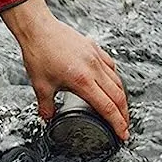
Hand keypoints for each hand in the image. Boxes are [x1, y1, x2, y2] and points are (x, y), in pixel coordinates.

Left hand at [0, 0, 128, 141]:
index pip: (107, 107)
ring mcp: (95, 56)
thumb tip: (47, 118)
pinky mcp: (93, 47)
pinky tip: (111, 82)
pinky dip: (114, 77)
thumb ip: (46, 106)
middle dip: (124, 114)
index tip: (123, 134)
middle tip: (124, 126)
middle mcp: (93, 68)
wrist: (37, 28)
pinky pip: (110, 65)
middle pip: (117, 96)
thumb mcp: (40, 86)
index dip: (117, 124)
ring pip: (117, 80)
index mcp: (82, 81)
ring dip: (121, 97)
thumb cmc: (38, 52)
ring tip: (120, 108)